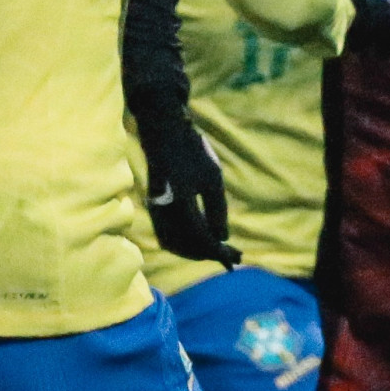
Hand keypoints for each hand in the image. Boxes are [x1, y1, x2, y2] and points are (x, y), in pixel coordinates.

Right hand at [144, 115, 240, 266]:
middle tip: (233, 256)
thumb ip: (217, 211)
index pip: (200, 239)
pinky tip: (202, 239)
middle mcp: (164, 212)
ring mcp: (156, 211)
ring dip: (196, 251)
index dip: (218, 251)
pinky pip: (168, 235)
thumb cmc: (191, 151)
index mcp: (180, 205)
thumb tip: (222, 238)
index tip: (234, 258)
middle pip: (186, 246)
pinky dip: (184, 243)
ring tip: (220, 249)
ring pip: (175, 244)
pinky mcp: (154, 208)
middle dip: (210, 254)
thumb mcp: (212, 178)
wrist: (162, 132)